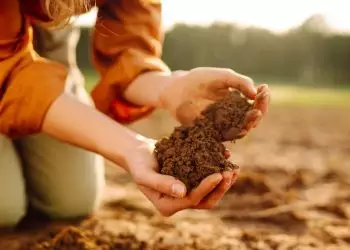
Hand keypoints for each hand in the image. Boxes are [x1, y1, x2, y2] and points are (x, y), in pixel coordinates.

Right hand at [123, 136, 237, 215]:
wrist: (138, 153)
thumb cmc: (138, 163)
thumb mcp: (144, 174)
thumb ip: (161, 183)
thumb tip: (183, 192)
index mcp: (167, 205)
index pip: (192, 200)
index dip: (206, 188)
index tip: (218, 174)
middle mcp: (179, 202)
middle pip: (205, 200)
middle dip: (220, 188)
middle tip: (231, 172)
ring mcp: (186, 192)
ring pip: (210, 192)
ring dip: (223, 181)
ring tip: (234, 168)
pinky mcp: (191, 181)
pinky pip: (207, 178)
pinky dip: (217, 169)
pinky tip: (226, 157)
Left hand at [159, 67, 269, 137]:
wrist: (176, 88)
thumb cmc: (199, 79)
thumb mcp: (222, 76)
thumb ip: (239, 82)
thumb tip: (256, 93)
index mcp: (238, 102)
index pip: (256, 104)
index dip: (263, 99)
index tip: (264, 89)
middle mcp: (232, 116)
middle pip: (252, 119)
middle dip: (259, 112)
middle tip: (260, 105)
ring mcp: (221, 126)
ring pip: (240, 130)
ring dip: (249, 124)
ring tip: (254, 114)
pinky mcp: (210, 133)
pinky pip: (222, 139)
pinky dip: (230, 141)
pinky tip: (239, 134)